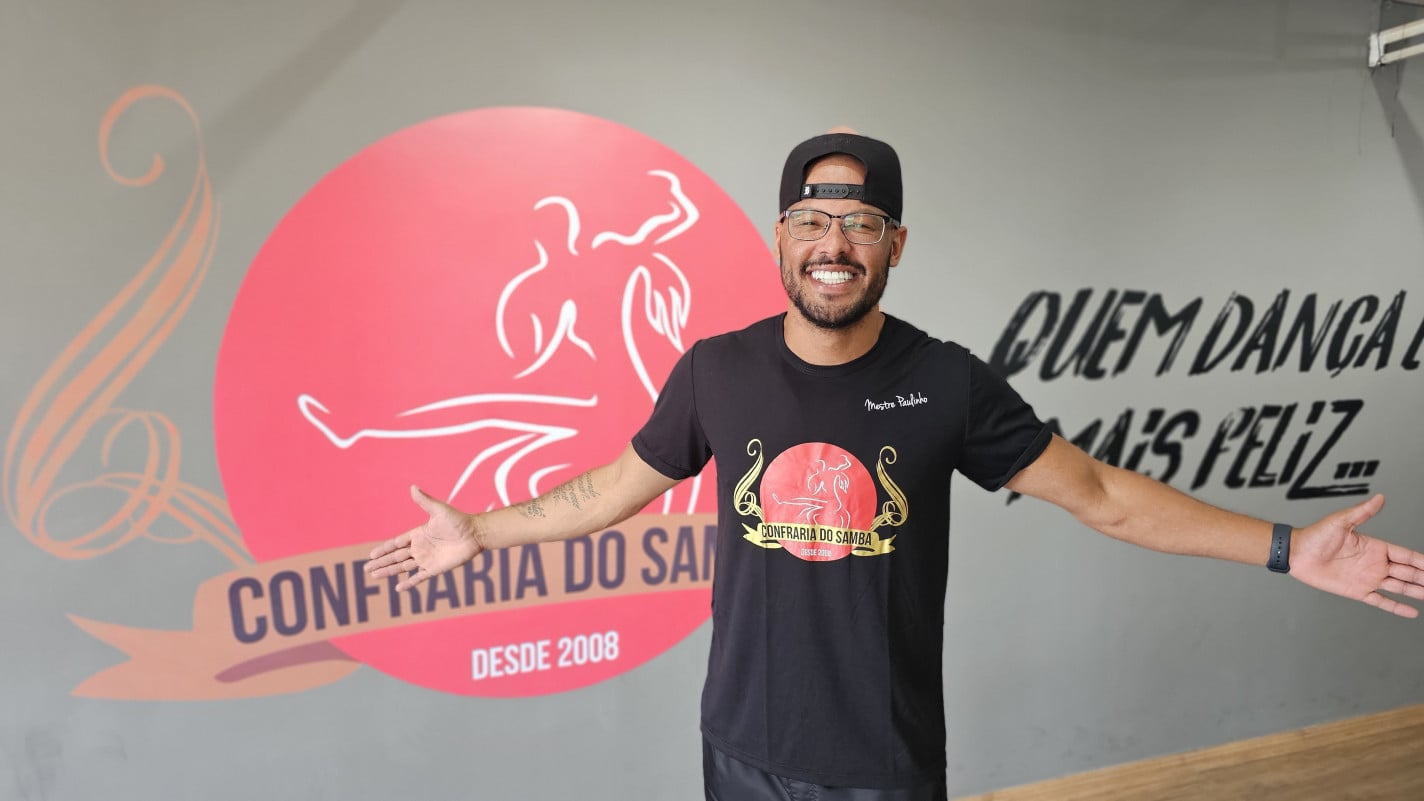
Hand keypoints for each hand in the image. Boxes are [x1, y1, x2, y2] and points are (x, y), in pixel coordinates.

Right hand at [365, 485, 484, 590]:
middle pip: (395, 557)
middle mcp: (420, 548)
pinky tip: (398, 588)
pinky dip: (409, 583)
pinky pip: (419, 578)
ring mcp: (427, 559)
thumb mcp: (439, 510)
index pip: (396, 543)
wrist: (474, 534)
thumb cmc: (458, 520)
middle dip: (381, 562)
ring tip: (375, 576)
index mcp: (418, 534)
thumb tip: (412, 487)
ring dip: (389, 572)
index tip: (371, 554)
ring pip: (403, 567)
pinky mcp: (435, 569)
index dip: (384, 549)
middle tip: (367, 568)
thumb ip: (424, 500)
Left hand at [1290, 494, 1423, 617]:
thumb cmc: (1315, 535)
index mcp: (1375, 547)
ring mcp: (1368, 578)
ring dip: (1417, 592)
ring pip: (1400, 587)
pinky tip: (1412, 611)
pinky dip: (1397, 607)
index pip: (1406, 555)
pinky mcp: (1358, 591)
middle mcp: (1375, 563)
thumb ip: (1362, 511)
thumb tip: (1380, 497)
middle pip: (1408, 572)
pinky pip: (1381, 601)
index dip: (1422, 561)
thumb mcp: (1341, 521)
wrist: (1296, 554)